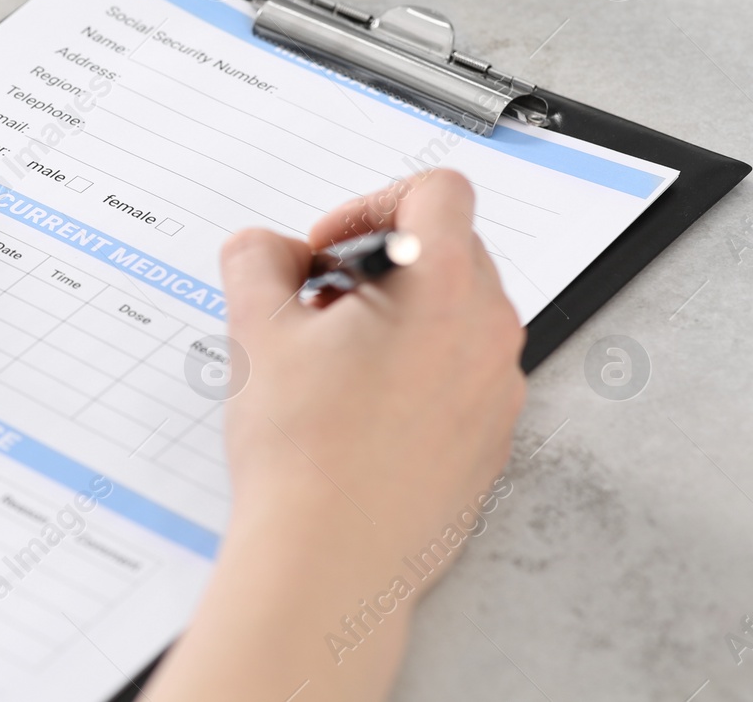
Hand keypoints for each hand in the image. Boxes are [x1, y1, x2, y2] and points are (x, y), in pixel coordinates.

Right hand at [143, 170, 524, 701]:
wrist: (330, 562)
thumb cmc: (302, 449)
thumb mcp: (256, 329)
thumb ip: (256, 261)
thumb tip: (266, 250)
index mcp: (444, 287)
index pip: (438, 191)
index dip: (370, 202)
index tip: (326, 249)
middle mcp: (488, 333)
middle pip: (448, 250)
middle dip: (378, 263)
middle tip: (315, 303)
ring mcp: (497, 392)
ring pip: (454, 316)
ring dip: (395, 316)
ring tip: (329, 361)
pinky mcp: (489, 443)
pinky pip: (459, 376)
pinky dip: (412, 371)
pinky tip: (353, 412)